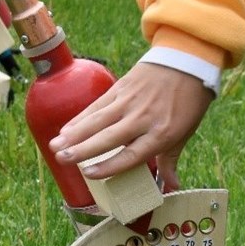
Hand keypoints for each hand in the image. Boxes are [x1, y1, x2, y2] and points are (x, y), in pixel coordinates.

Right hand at [49, 62, 214, 191]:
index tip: (90, 174)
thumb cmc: (188, 100)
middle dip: (83, 150)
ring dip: (75, 134)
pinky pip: (98, 105)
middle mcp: (143, 118)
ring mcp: (130, 101)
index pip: (132, 155)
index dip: (110, 166)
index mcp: (161, 134)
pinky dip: (82, 117)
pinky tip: (67, 128)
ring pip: (98, 120)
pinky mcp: (122, 87)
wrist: (189, 59)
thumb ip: (171, 160)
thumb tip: (171, 186)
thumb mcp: (185, 132)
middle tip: (62, 160)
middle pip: (109, 137)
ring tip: (55, 146)